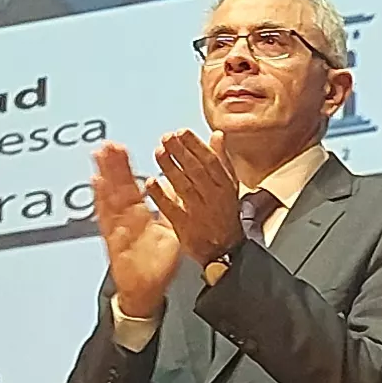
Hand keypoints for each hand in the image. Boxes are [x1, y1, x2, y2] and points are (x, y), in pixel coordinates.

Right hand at [88, 141, 183, 316]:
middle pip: (118, 186)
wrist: (146, 292)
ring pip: (110, 196)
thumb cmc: (156, 266)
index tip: (121, 149)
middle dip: (113, 165)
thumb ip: (172, 210)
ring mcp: (118, 227)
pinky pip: (106, 215)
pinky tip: (96, 182)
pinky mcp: (113, 239)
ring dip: (105, 174)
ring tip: (99, 154)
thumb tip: (175, 189)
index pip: (132, 186)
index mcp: (140, 216)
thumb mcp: (171, 234)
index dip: (126, 168)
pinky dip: (101, 199)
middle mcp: (126, 219)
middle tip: (107, 144)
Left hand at [150, 129, 248, 263]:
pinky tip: (151, 183)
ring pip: (184, 187)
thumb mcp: (230, 185)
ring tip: (159, 152)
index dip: (195, 145)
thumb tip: (217, 135)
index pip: (210, 160)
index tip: (181, 132)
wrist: (225, 251)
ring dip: (170, 168)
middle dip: (181, 152)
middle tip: (166, 138)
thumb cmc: (225, 215)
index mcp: (225, 186)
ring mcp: (199, 213)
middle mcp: (214, 197)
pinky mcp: (186, 227)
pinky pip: (172, 210)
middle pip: (196, 171)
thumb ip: (222, 159)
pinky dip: (161, 196)